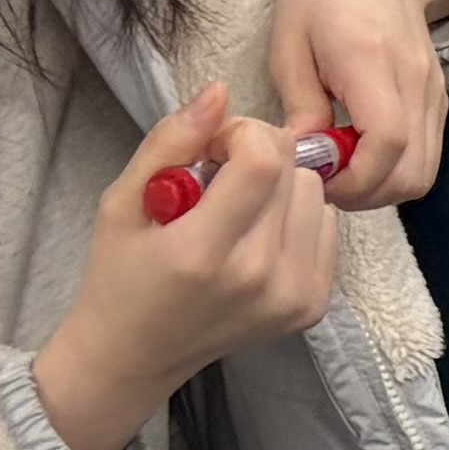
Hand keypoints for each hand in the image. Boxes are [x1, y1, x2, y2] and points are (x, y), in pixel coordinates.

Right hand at [33, 88, 341, 449]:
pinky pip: (327, 227)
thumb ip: (170, 142)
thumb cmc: (120, 276)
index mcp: (204, 254)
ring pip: (317, 195)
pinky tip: (256, 239)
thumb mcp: (122, 202)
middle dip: (259, 156)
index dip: (242, 134)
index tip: (212, 147)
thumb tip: (220, 93)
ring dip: (281, 188)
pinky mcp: (312, 306)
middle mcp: (259, 279)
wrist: (135, 356)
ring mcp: (291, 297)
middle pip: (294, 172)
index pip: (264, 161)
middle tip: (219, 178)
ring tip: (235, 212)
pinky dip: (296, 219)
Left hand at [272, 0, 448, 209]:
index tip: (314, 180)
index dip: (353, 180)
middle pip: (414, 171)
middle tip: (322, 183)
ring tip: (339, 171)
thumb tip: (303, 159)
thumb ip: (299, 102)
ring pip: (425, 172)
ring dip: (380, 188)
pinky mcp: (439, 99)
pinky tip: (359, 154)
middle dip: (366, 195)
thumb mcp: (289, 40)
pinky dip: (394, 170)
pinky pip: (427, 155)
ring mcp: (434, 92)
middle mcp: (415, 81)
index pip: (387, 142)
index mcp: (370, 59)